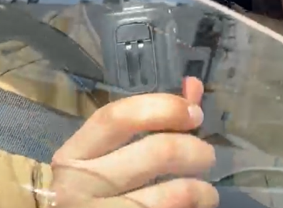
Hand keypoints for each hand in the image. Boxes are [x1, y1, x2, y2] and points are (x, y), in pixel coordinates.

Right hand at [45, 77, 217, 207]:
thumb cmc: (91, 192)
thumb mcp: (107, 157)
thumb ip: (149, 121)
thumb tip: (193, 86)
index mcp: (75, 154)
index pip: (117, 117)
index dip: (163, 107)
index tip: (194, 113)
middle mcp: (80, 184)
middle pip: (158, 152)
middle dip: (196, 150)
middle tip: (206, 157)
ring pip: (172, 194)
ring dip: (201, 190)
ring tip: (207, 193)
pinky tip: (195, 207)